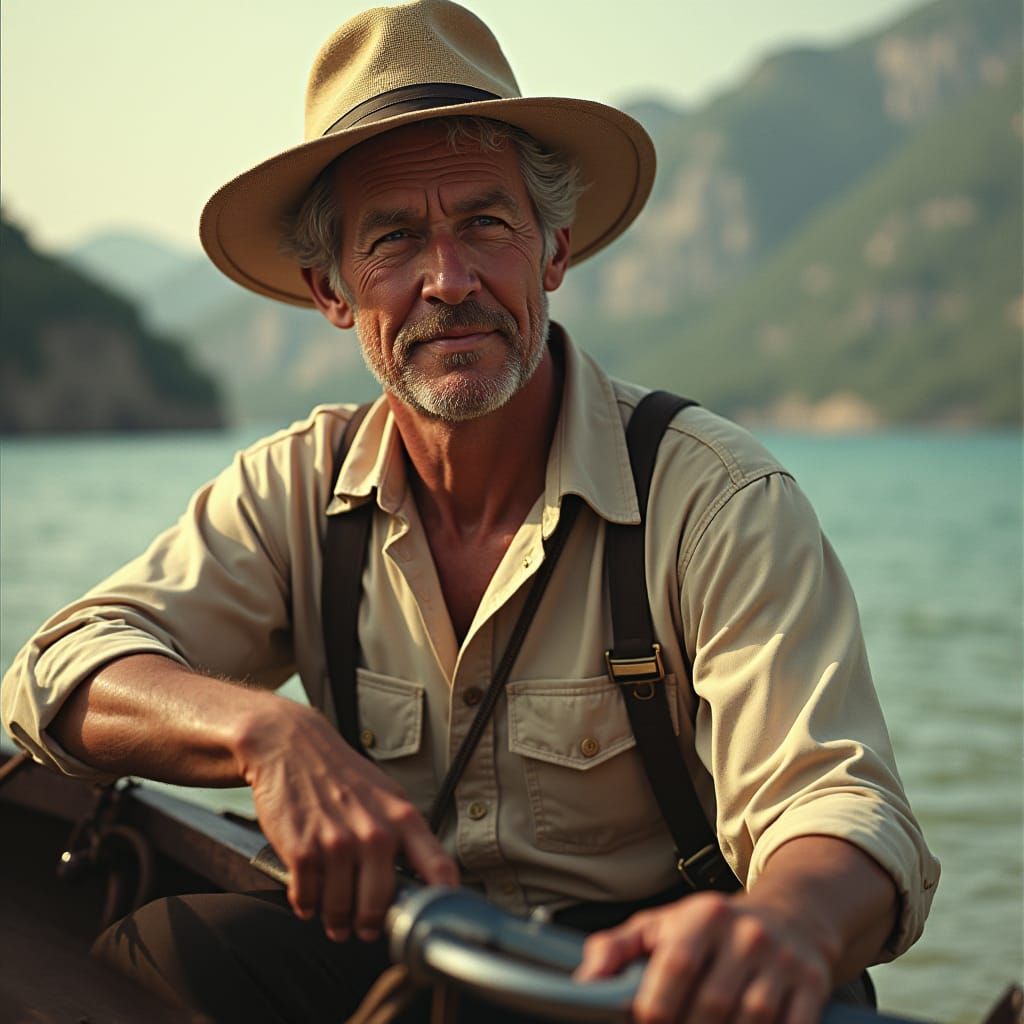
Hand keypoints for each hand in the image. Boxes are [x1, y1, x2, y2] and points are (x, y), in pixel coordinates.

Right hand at [234, 699, 458, 942]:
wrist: (291, 745)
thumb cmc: (342, 774)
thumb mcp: (388, 795)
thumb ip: (404, 836)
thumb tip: (419, 883)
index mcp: (404, 818)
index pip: (439, 870)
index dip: (442, 904)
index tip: (435, 923)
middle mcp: (375, 832)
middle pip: (381, 906)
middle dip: (370, 925)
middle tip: (364, 928)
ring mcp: (338, 842)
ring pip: (341, 911)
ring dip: (335, 921)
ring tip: (334, 917)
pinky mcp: (303, 850)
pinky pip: (308, 901)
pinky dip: (306, 905)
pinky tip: (308, 895)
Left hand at [576, 890, 835, 1023]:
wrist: (791, 916)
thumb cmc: (712, 930)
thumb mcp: (662, 926)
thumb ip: (617, 949)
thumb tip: (584, 981)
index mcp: (704, 915)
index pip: (675, 967)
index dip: (656, 1008)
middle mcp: (747, 934)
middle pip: (711, 1006)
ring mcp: (783, 961)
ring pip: (750, 1023)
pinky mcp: (813, 986)